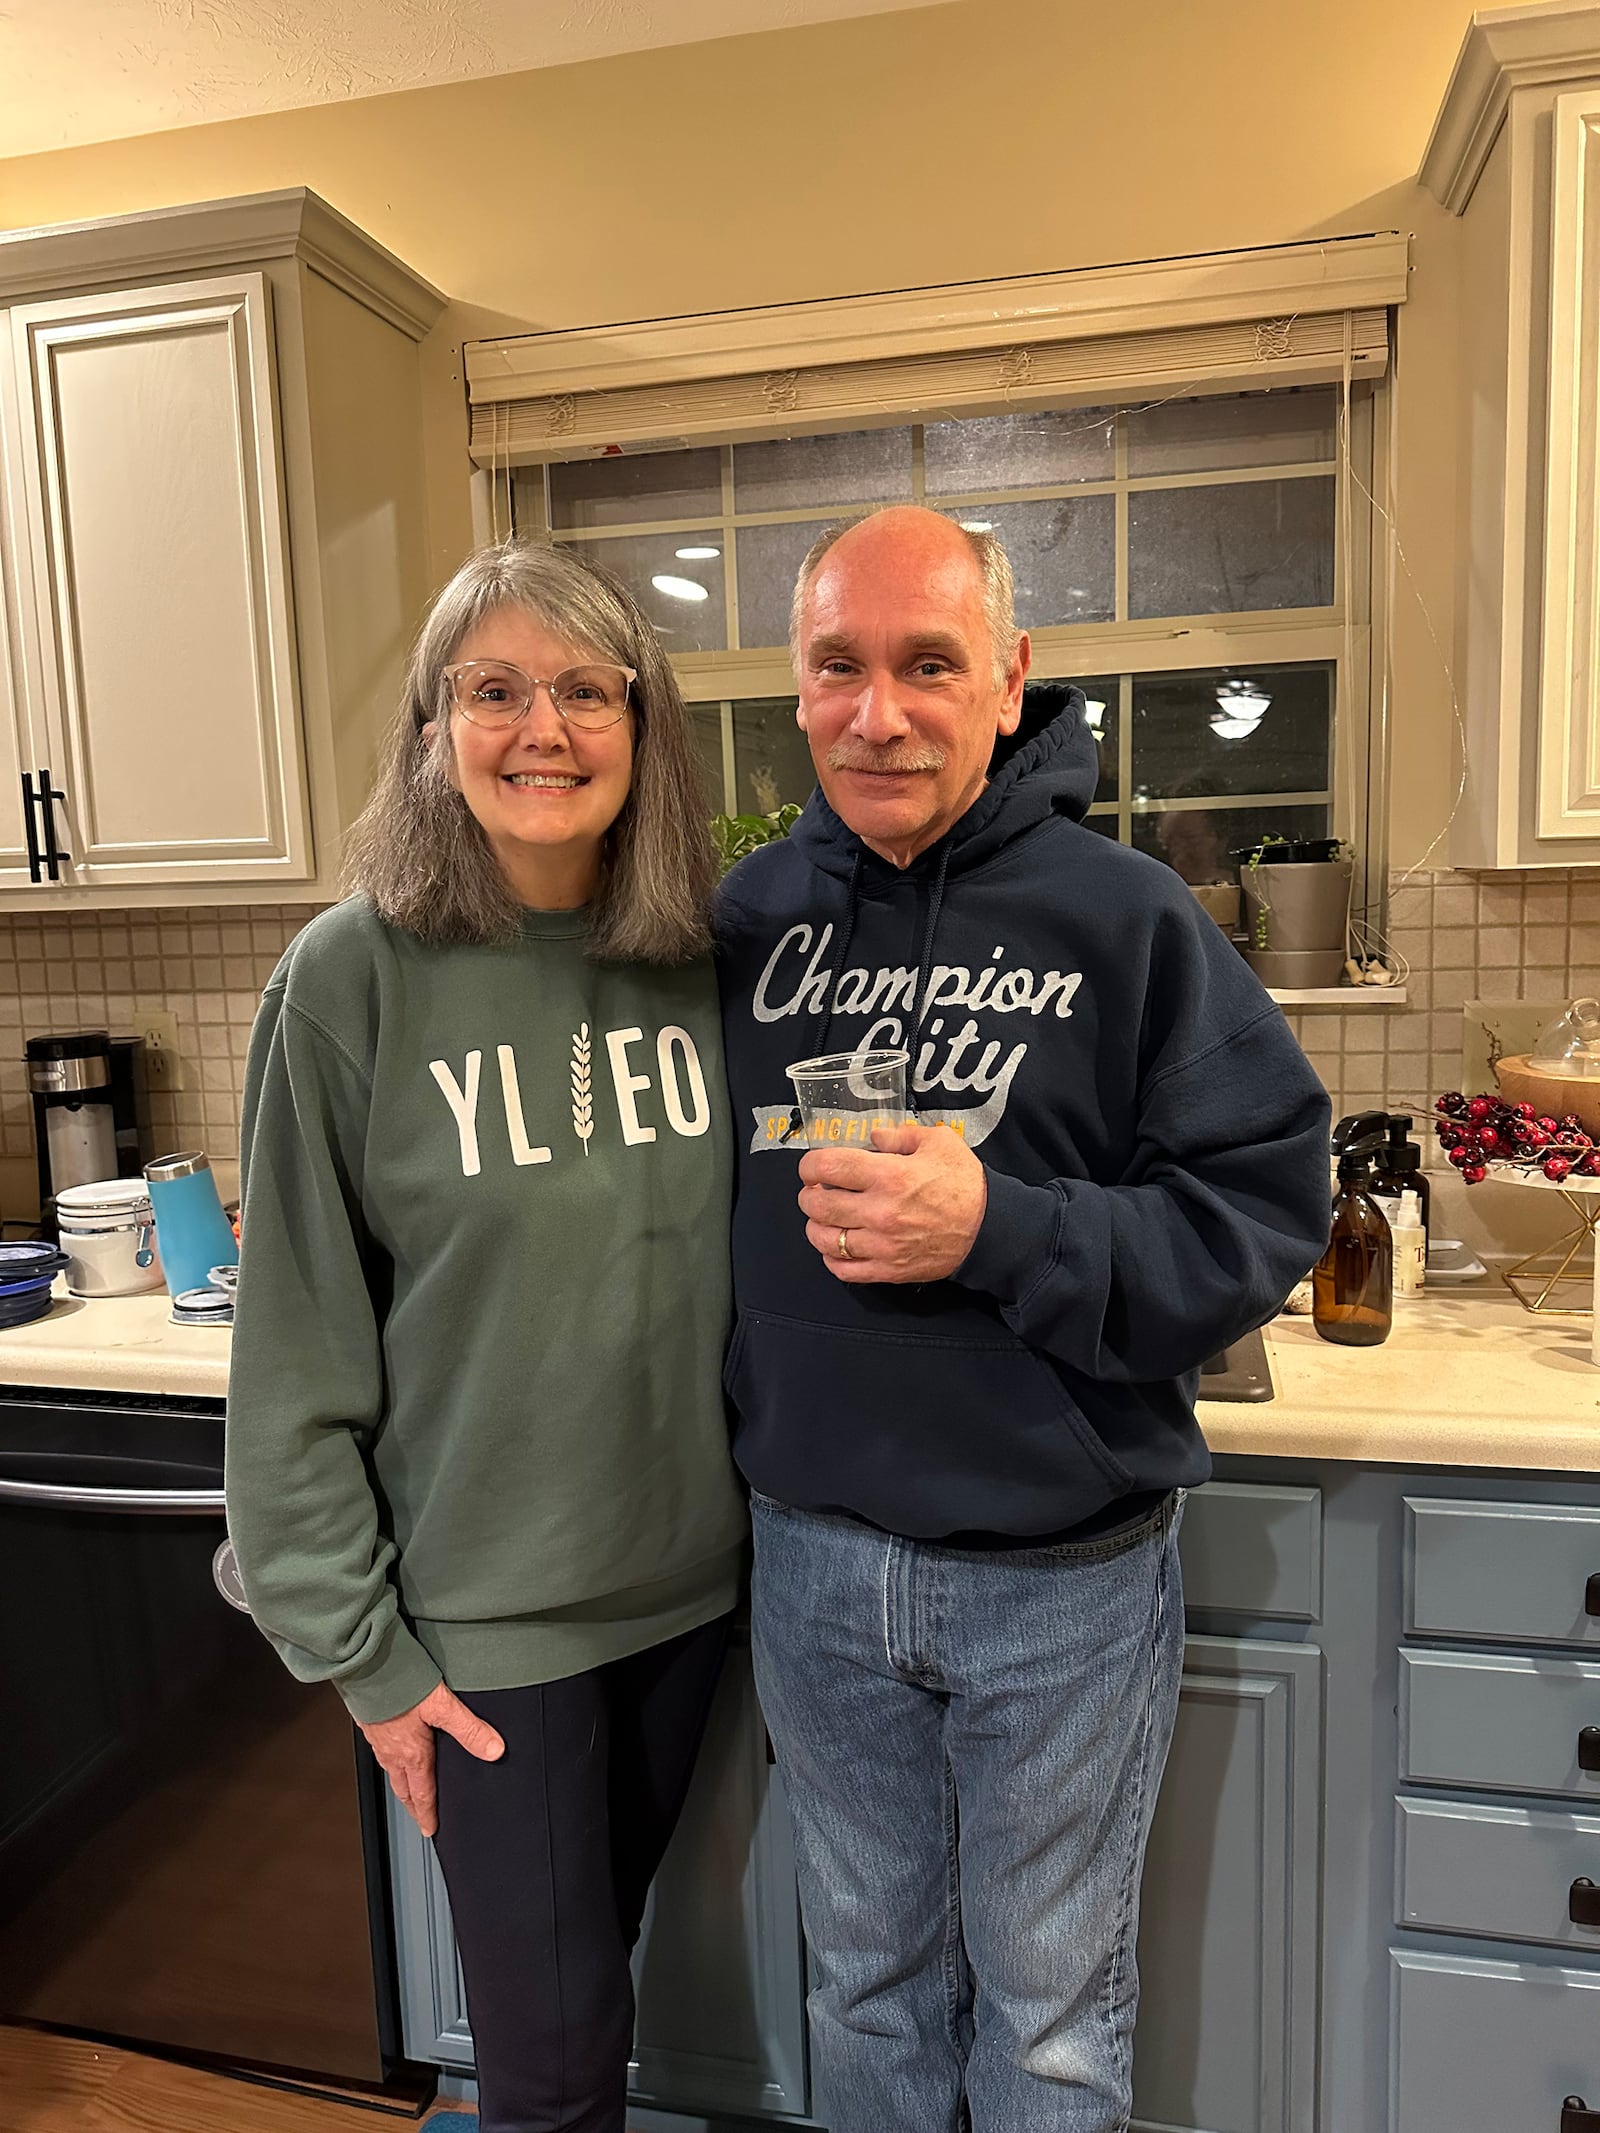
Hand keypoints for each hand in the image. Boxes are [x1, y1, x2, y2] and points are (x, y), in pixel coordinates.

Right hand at [359, 1682, 504, 1836]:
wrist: (367, 1667)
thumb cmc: (400, 1685)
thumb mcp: (443, 1706)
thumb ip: (469, 1729)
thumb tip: (494, 1749)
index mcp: (412, 1754)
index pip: (423, 1794)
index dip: (428, 1814)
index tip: (431, 1829)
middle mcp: (393, 1752)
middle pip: (404, 1789)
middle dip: (413, 1806)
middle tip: (420, 1818)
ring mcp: (379, 1740)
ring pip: (391, 1772)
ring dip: (402, 1785)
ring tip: (409, 1789)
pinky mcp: (371, 1725)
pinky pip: (382, 1753)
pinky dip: (390, 1762)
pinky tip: (394, 1751)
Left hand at [797, 1121, 987, 1283]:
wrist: (990, 1229)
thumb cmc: (965, 1184)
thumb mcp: (939, 1142)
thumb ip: (899, 1136)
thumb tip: (872, 1138)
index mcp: (889, 1176)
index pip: (827, 1167)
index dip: (810, 1165)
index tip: (814, 1167)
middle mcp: (879, 1212)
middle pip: (817, 1205)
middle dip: (809, 1195)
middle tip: (817, 1191)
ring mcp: (882, 1245)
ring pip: (824, 1239)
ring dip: (816, 1226)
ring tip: (825, 1218)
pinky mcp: (888, 1270)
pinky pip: (843, 1270)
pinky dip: (832, 1258)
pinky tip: (837, 1246)